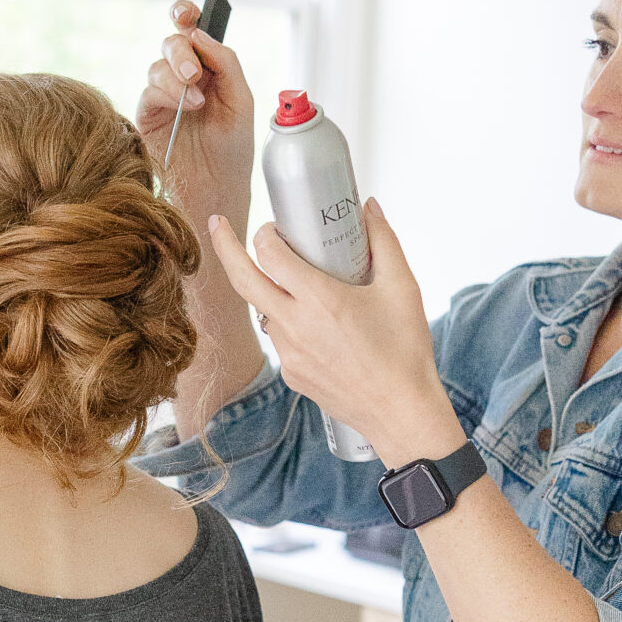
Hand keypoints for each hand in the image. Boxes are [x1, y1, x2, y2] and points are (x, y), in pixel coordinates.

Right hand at [137, 0, 254, 231]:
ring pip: (158, 66)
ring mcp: (164, 96)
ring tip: (196, 100)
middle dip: (182, 51)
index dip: (186, 14)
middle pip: (173, 43)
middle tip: (194, 72)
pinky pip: (148, 91)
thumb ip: (225, 63)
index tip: (185, 13)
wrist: (216, 187)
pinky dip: (166, 93)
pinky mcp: (148, 116)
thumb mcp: (241, 100)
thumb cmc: (233, 148)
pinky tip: (186, 107)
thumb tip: (200, 33)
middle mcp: (184, 78)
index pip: (193, 31)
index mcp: (209, 68)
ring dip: (175, 76)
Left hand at [205, 200, 460, 466]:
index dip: (267, 233)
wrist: (400, 413)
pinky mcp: (291, 375)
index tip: (275, 227)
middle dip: (225, 247)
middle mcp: (295, 326)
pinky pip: (280, 340)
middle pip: (243, 279)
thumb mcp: (402, 287)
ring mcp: (289, 354)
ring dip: (271, 292)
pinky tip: (320, 326)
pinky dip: (290, 324)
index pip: (269, 253)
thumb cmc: (405, 351)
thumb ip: (384, 241)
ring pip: (264, 311)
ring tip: (301, 285)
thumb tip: (370, 208)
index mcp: (319, 299)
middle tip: (216, 223)